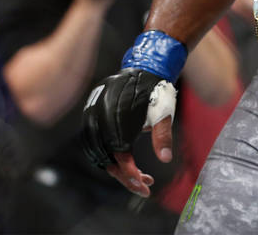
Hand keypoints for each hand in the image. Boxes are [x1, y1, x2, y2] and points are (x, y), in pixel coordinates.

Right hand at [81, 67, 177, 196]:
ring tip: (138, 178)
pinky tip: (125, 164)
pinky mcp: (91, 115)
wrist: (144, 69)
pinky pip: (93, 143)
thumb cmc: (156, 91)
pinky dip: (108, 156)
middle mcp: (100, 117)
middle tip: (144, 187)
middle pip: (106, 157)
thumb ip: (163, 136)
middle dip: (125, 176)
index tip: (144, 185)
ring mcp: (93, 115)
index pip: (120, 153)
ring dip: (116, 169)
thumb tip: (166, 159)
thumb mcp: (163, 113)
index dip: (130, 172)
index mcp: (118, 117)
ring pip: (98, 153)